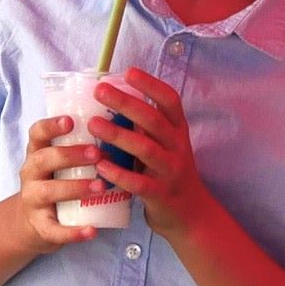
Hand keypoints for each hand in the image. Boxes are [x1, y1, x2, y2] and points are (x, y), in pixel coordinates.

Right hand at [10, 119, 109, 254]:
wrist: (34, 223)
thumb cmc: (57, 182)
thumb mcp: (61, 162)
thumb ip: (82, 145)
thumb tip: (126, 124)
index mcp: (37, 152)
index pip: (37, 133)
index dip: (51, 126)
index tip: (71, 121)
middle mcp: (30, 174)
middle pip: (43, 159)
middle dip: (69, 155)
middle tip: (96, 153)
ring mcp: (32, 200)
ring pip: (48, 191)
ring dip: (75, 187)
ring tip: (100, 186)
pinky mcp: (40, 226)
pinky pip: (54, 230)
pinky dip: (73, 232)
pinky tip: (92, 231)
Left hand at [83, 71, 216, 240]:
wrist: (191, 214)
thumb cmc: (168, 171)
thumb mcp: (164, 144)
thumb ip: (145, 126)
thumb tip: (112, 98)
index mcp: (178, 130)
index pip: (170, 100)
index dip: (151, 84)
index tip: (129, 71)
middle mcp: (177, 147)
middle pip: (154, 120)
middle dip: (126, 103)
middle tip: (100, 90)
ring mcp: (171, 171)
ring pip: (145, 149)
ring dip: (118, 135)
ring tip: (93, 124)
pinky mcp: (161, 194)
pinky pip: (138, 183)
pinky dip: (119, 174)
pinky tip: (100, 166)